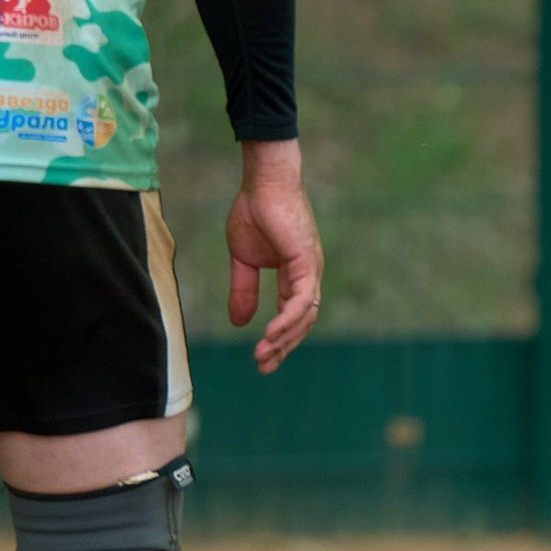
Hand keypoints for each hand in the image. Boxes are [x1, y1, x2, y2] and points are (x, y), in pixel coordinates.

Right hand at [226, 138, 322, 373]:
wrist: (262, 182)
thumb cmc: (254, 211)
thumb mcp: (243, 259)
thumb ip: (243, 290)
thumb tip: (239, 323)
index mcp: (295, 275)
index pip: (292, 315)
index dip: (279, 338)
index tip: (262, 359)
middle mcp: (308, 276)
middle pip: (302, 322)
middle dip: (283, 347)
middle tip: (264, 368)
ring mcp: (311, 270)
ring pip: (304, 317)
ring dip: (283, 340)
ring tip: (263, 358)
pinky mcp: (307, 263)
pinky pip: (300, 301)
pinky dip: (287, 320)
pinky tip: (270, 335)